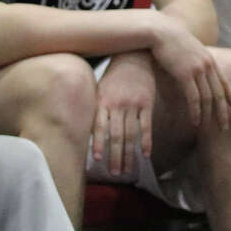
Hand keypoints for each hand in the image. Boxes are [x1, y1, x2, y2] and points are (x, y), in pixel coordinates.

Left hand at [93, 51, 156, 175]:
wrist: (135, 56)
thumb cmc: (114, 76)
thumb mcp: (100, 89)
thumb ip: (95, 109)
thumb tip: (83, 133)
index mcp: (104, 101)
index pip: (99, 126)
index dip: (98, 143)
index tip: (97, 159)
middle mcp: (118, 104)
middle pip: (117, 135)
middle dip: (115, 156)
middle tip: (115, 173)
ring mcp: (134, 104)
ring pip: (131, 134)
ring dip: (129, 154)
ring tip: (127, 171)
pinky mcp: (147, 103)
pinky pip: (147, 125)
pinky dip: (146, 141)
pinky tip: (145, 154)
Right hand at [150, 13, 230, 128]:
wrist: (162, 32)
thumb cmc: (173, 44)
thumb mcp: (190, 53)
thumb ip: (196, 65)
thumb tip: (197, 78)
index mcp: (210, 61)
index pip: (224, 82)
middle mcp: (208, 66)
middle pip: (219, 93)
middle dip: (223, 112)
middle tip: (225, 127)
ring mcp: (198, 70)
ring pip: (208, 98)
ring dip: (208, 115)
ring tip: (208, 128)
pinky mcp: (185, 74)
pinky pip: (194, 98)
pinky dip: (196, 111)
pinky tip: (195, 121)